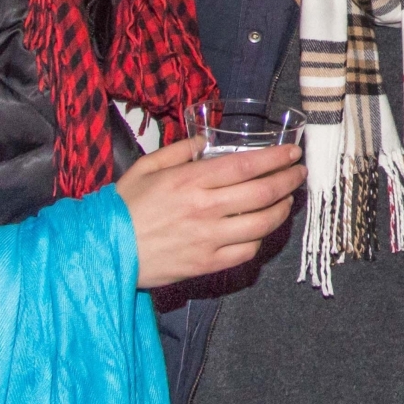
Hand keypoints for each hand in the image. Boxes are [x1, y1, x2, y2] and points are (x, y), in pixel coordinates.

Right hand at [119, 136, 303, 288]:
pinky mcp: (207, 263)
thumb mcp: (145, 168)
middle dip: (289, 180)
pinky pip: (246, 251)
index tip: (293, 152)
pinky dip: (260, 238)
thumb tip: (204, 139)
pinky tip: (261, 229)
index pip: (247, 165)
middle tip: (299, 173)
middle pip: (263, 192)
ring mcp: (208, 238)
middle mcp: (204, 208)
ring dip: (282, 209)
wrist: (103, 251)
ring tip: (287, 200)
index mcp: (190, 180)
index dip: (277, 158)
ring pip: (262, 223)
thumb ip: (178, 151)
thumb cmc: (123, 207)